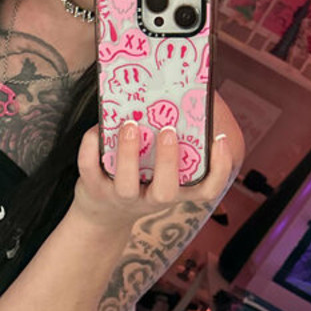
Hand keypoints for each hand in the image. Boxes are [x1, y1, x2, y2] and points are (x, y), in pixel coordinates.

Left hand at [72, 122, 235, 231]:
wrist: (102, 213)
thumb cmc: (139, 181)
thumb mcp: (158, 172)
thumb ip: (169, 145)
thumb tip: (176, 97)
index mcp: (175, 191)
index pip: (207, 190)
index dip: (220, 169)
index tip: (220, 140)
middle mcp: (151, 199)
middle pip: (165, 192)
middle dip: (168, 160)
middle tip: (169, 130)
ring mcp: (121, 198)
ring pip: (126, 185)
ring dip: (128, 152)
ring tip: (131, 124)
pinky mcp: (94, 191)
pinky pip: (90, 169)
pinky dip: (91, 146)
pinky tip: (97, 128)